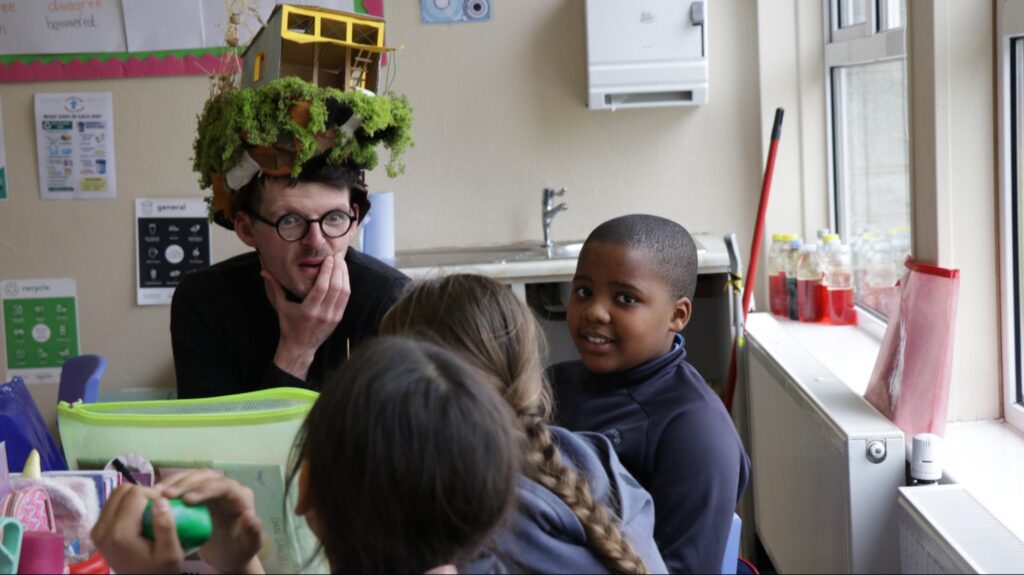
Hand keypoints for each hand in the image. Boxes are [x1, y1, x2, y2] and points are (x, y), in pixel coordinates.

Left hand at [91, 485, 182, 574]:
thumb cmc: (158, 570)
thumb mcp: (171, 554)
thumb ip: (166, 527)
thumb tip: (161, 500)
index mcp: (120, 533)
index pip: (135, 493)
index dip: (153, 495)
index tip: (164, 508)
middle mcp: (102, 529)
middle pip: (122, 490)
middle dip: (142, 493)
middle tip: (156, 508)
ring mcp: (96, 530)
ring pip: (115, 495)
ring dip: (134, 498)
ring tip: (148, 512)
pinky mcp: (96, 531)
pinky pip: (111, 505)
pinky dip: (127, 505)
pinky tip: (138, 517)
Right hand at [157, 469, 264, 574]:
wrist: (228, 556)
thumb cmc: (239, 550)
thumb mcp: (249, 546)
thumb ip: (253, 533)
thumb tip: (250, 516)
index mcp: (240, 497)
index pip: (224, 486)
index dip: (206, 489)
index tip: (187, 500)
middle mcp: (227, 489)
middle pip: (207, 476)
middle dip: (186, 482)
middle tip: (166, 495)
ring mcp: (211, 489)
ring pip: (194, 476)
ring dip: (175, 481)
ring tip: (157, 493)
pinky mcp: (198, 494)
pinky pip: (184, 484)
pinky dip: (170, 486)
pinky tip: (156, 495)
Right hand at [263, 252, 350, 378]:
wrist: (300, 347)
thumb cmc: (289, 326)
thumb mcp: (281, 306)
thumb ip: (275, 287)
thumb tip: (263, 271)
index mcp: (308, 310)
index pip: (322, 287)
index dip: (327, 271)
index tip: (328, 258)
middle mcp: (323, 313)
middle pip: (335, 287)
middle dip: (337, 269)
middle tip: (336, 256)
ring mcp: (333, 316)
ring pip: (344, 292)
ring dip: (344, 275)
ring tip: (341, 263)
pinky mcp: (338, 318)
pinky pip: (345, 299)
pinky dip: (346, 285)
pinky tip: (343, 275)